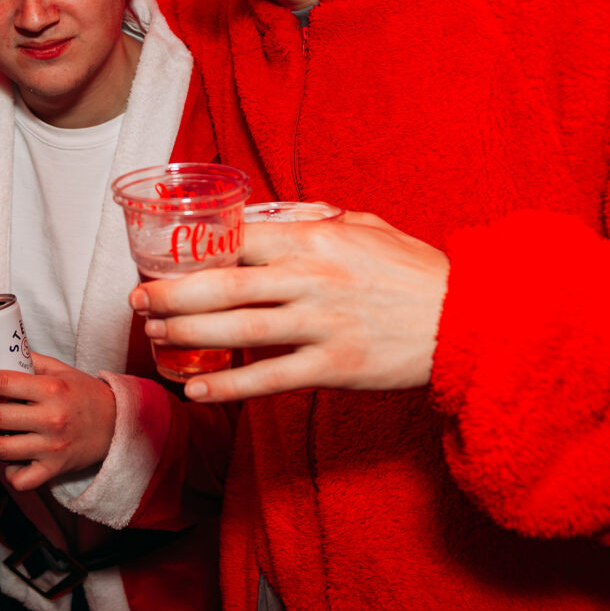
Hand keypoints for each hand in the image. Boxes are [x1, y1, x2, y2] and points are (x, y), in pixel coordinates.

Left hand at [0, 352, 116, 491]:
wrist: (118, 425)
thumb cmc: (86, 395)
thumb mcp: (62, 370)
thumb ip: (32, 360)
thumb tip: (1, 350)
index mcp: (51, 390)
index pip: (2, 383)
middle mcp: (50, 419)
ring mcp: (51, 448)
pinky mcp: (53, 470)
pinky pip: (20, 479)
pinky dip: (7, 472)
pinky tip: (7, 459)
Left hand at [132, 212, 449, 403]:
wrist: (472, 319)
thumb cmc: (417, 272)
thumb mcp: (367, 229)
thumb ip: (318, 224)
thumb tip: (272, 223)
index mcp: (316, 239)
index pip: (238, 240)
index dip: (193, 251)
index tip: (163, 260)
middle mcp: (312, 279)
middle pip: (223, 285)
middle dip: (170, 294)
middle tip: (137, 302)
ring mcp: (322, 324)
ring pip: (237, 329)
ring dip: (188, 334)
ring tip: (155, 338)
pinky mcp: (334, 366)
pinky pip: (268, 377)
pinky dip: (228, 384)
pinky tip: (198, 387)